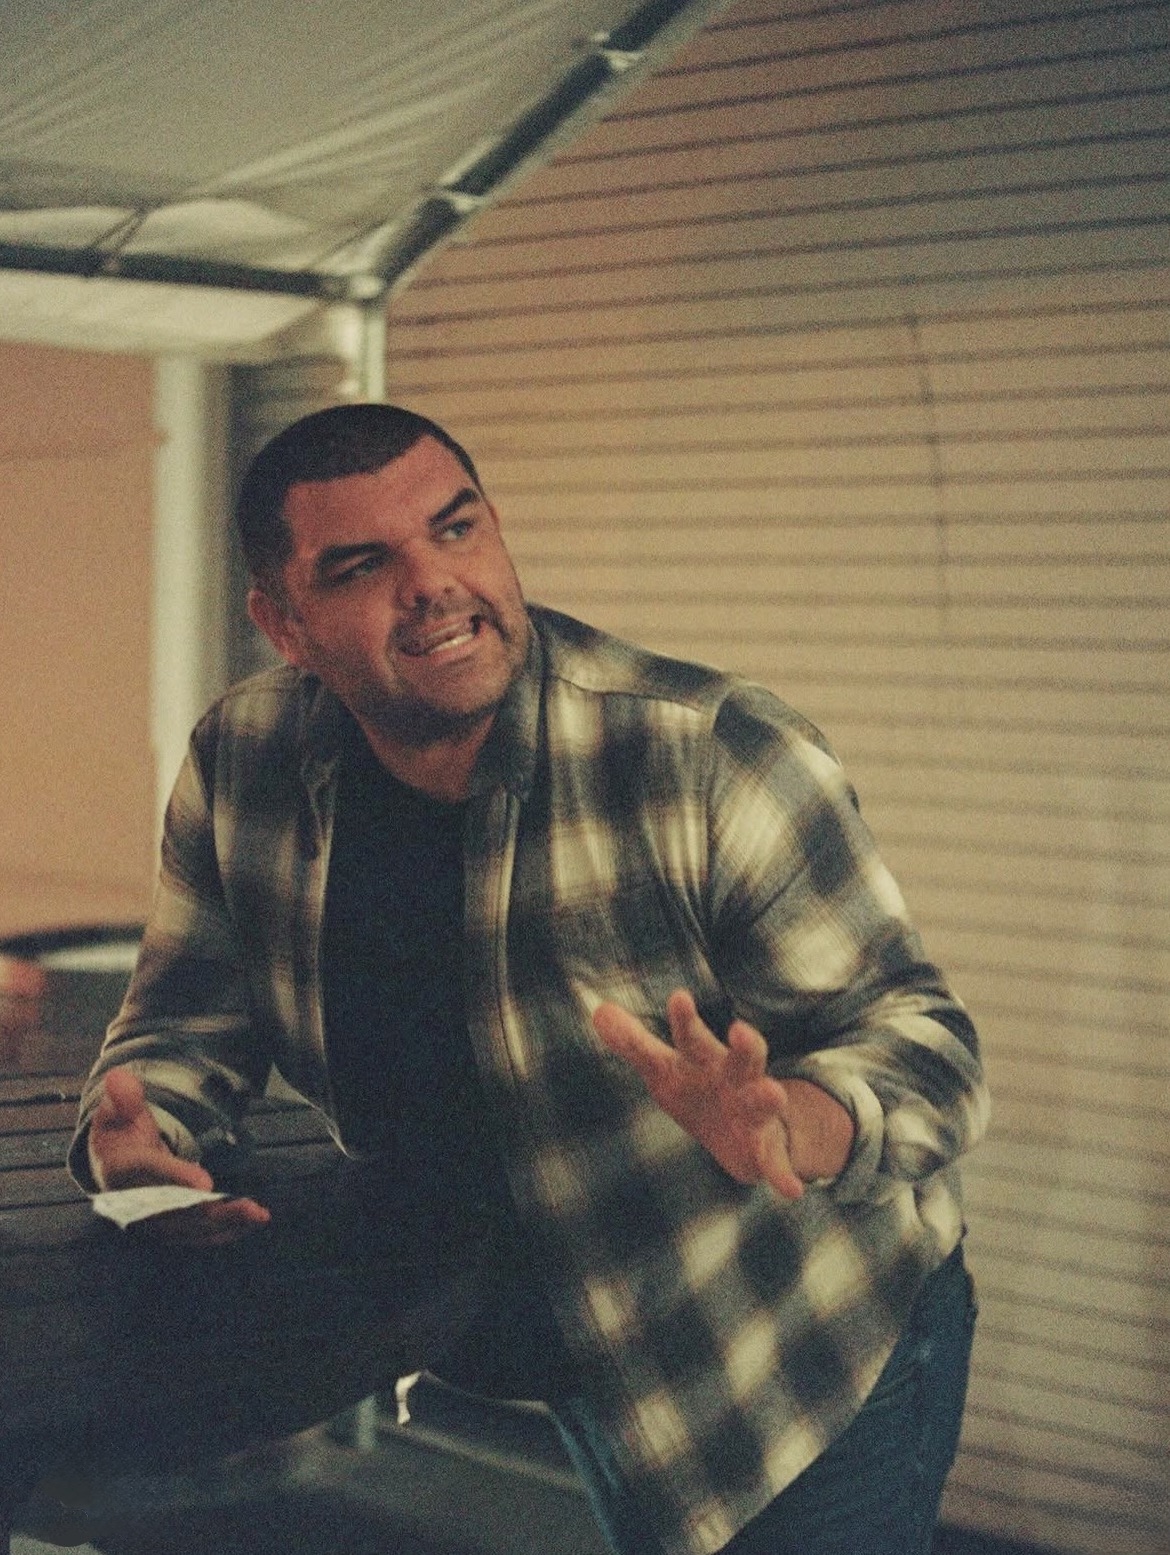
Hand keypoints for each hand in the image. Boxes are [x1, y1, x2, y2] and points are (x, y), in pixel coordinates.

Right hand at [90, 1067, 269, 1244]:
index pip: (150, 1173)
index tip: (205, 1182)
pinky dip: (225, 1232)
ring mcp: (152, 1221)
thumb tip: (119, 1078)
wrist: (111, 1164)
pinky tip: (251, 1223)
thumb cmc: (119, 1133)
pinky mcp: (168, 1230)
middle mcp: (136, 1203)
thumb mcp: (117, 1111)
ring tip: (258, 1215)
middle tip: (248, 1207)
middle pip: (176, 1210)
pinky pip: (197, 1235)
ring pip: (190, 1227)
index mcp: (122, 1169)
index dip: (177, 1177)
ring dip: (226, 1223)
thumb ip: (122, 1098)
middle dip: (213, 1210)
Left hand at [592, 991, 854, 1199]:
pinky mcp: (766, 1151)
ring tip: (774, 1093)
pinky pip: (778, 1164)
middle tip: (740, 1031)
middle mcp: (738, 1079)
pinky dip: (784, 1175)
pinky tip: (792, 1189)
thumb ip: (634, 1043)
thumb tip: (599, 1011)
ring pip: (766, 1101)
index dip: (685, 1020)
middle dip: (745, 1045)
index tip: (678, 997)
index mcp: (708, 1059)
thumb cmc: (698, 1090)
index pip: (693, 1037)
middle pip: (744, 1058)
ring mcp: (755, 1113)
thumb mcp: (664, 1069)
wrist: (742, 1135)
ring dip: (769, 1097)